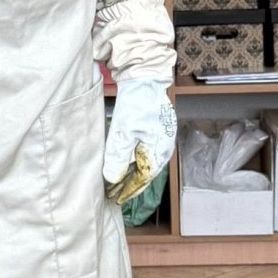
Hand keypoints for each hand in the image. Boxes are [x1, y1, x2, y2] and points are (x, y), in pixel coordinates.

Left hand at [102, 79, 175, 204]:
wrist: (145, 80)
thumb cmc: (136, 104)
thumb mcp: (123, 131)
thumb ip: (118, 156)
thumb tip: (113, 179)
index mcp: (159, 151)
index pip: (142, 178)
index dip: (127, 189)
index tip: (114, 197)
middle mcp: (164, 149)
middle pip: (145, 174)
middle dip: (129, 185)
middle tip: (113, 195)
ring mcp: (162, 141)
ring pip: (145, 164)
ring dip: (131, 175)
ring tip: (116, 184)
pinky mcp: (157, 134)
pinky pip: (145, 154)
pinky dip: (134, 162)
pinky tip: (125, 166)